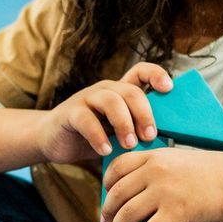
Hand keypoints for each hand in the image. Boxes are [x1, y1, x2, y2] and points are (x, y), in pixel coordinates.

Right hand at [34, 63, 171, 163]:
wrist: (54, 140)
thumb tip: (166, 144)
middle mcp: (105, 90)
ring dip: (124, 124)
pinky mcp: (70, 112)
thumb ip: (136, 131)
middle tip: (149, 136)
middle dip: (144, 114)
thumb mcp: (117, 133)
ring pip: (111, 101)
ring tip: (130, 145)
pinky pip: (86, 120)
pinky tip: (106, 150)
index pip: (141, 71)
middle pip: (131, 91)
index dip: (156, 74)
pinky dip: (98, 136)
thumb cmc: (93, 137)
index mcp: (120, 92)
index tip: (169, 88)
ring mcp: (86, 98)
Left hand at [101, 146, 222, 221]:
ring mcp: (164, 192)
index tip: (106, 197)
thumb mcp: (180, 161)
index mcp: (155, 156)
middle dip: (107, 212)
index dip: (106, 184)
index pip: (117, 167)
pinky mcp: (175, 213)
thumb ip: (157, 173)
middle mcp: (155, 172)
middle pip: (117, 194)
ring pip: (126, 215)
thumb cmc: (214, 174)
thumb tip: (136, 199)